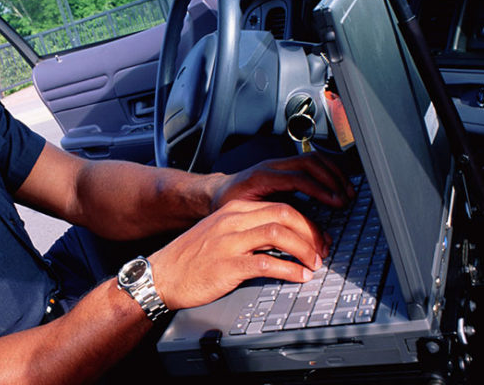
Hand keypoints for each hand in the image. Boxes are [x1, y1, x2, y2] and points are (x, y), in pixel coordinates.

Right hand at [148, 199, 327, 310]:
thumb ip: (246, 231)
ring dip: (304, 250)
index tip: (317, 238)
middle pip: (284, 214)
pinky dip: (289, 270)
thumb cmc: (190, 259)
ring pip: (279, 234)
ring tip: (314, 264)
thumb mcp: (219, 233)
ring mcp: (229, 242)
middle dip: (311, 232)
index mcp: (233, 211)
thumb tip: (281, 240)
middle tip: (322, 250)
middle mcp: (233, 221)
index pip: (279, 206)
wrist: (161, 276)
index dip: (306, 222)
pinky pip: (267, 263)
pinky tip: (299, 277)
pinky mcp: (227, 265)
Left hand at [212, 152, 354, 209]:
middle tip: (346, 198)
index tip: (337, 202)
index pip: (299, 178)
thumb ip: (269, 220)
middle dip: (332, 180)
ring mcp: (278, 163)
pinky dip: (327, 171)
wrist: (218, 193)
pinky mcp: (284, 166)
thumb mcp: (245, 215)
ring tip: (347, 191)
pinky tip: (336, 183)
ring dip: (333, 173)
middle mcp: (271, 166)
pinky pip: (310, 162)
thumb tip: (294, 233)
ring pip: (312, 159)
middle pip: (309, 164)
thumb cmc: (229, 206)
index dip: (321, 190)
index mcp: (261, 177)